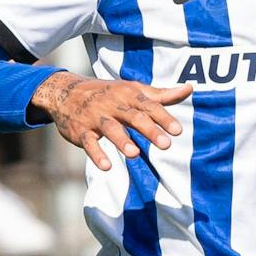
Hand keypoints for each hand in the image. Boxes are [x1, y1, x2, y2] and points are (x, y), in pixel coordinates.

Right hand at [31, 70, 192, 170]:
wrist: (66, 92)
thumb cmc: (108, 94)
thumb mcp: (134, 91)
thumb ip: (162, 94)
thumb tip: (189, 89)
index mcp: (129, 94)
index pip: (149, 106)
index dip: (164, 118)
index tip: (178, 131)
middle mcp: (113, 104)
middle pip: (133, 116)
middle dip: (149, 130)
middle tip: (166, 144)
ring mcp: (96, 117)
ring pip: (110, 128)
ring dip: (122, 141)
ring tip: (135, 154)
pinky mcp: (81, 131)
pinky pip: (89, 143)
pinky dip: (96, 154)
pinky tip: (107, 166)